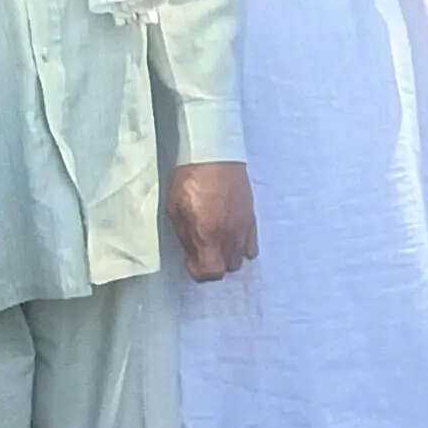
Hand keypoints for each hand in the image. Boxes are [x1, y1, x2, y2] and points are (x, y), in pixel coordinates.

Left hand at [168, 162, 257, 280]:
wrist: (213, 154)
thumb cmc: (189, 179)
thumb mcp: (175, 210)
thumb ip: (187, 237)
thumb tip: (193, 254)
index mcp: (209, 235)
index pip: (211, 273)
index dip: (198, 272)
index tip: (191, 261)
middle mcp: (230, 236)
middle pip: (227, 268)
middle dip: (213, 263)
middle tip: (201, 248)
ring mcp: (244, 227)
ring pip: (240, 258)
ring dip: (226, 255)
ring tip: (215, 240)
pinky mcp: (252, 217)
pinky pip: (251, 244)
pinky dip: (241, 245)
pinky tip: (230, 234)